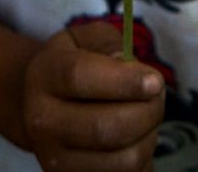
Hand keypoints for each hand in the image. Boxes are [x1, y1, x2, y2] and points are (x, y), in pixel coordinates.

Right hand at [20, 21, 164, 169]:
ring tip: (147, 115)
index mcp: (45, 75)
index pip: (80, 78)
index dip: (124, 81)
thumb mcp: (85, 37)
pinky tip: (137, 137)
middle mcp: (42, 121)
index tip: (155, 81)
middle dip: (147, 111)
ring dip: (148, 137)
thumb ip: (109, 44)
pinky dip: (142, 159)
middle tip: (158, 95)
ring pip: (121, 161)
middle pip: (105, 128)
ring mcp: (55, 159)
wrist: (39, 103)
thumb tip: (131, 68)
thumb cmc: (71, 63)